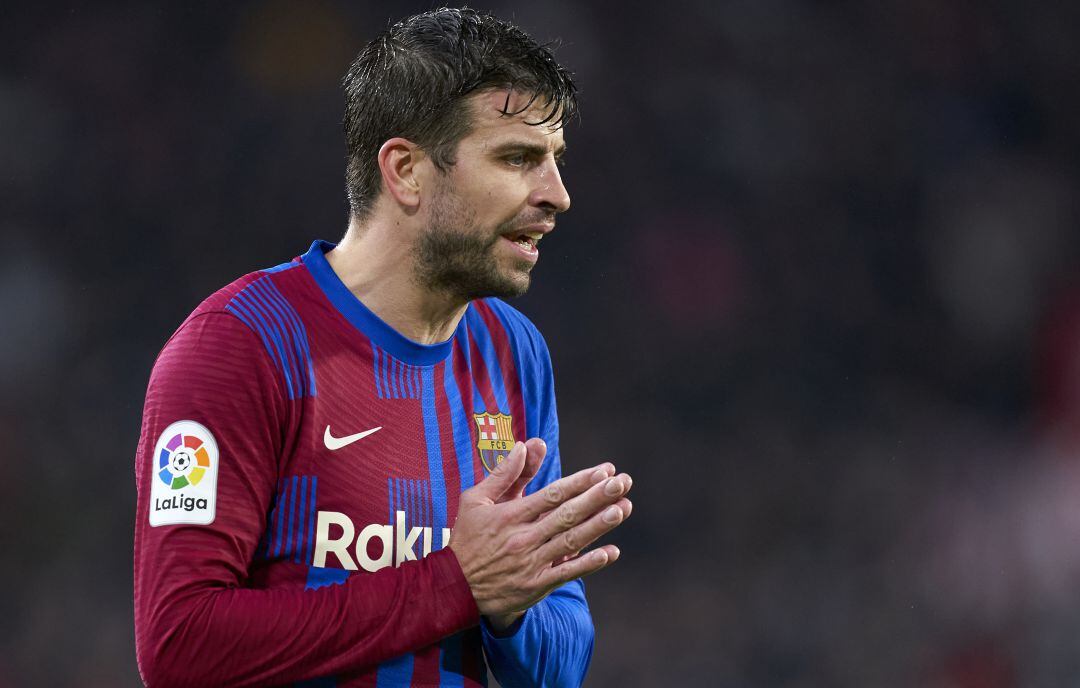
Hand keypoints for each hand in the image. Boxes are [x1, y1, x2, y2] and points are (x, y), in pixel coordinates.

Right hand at [449, 441, 632, 618]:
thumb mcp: (475, 500)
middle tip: (622, 483)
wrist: (454, 588)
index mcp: (509, 515)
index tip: (603, 471)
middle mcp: (523, 538)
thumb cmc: (467, 538)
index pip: (551, 495)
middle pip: (566, 515)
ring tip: (622, 509)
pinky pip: (566, 573)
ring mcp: (531, 563)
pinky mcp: (535, 586)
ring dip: (599, 525)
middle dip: (597, 497)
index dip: (579, 482)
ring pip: (570, 541)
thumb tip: (525, 446)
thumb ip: (504, 473)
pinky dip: (589, 563)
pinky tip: (611, 552)